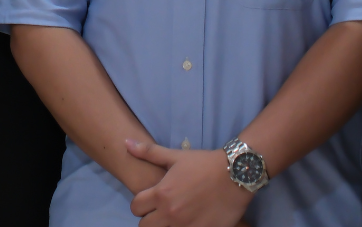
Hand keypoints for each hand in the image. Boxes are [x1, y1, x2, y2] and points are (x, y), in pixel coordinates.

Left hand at [126, 139, 252, 226]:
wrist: (236, 174)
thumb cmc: (204, 163)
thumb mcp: (176, 155)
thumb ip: (148, 152)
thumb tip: (125, 143)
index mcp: (161, 194)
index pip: (135, 208)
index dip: (140, 203)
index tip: (151, 200)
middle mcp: (171, 213)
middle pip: (145, 226)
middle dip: (150, 218)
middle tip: (162, 210)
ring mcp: (186, 226)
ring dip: (166, 225)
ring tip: (176, 216)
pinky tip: (191, 221)